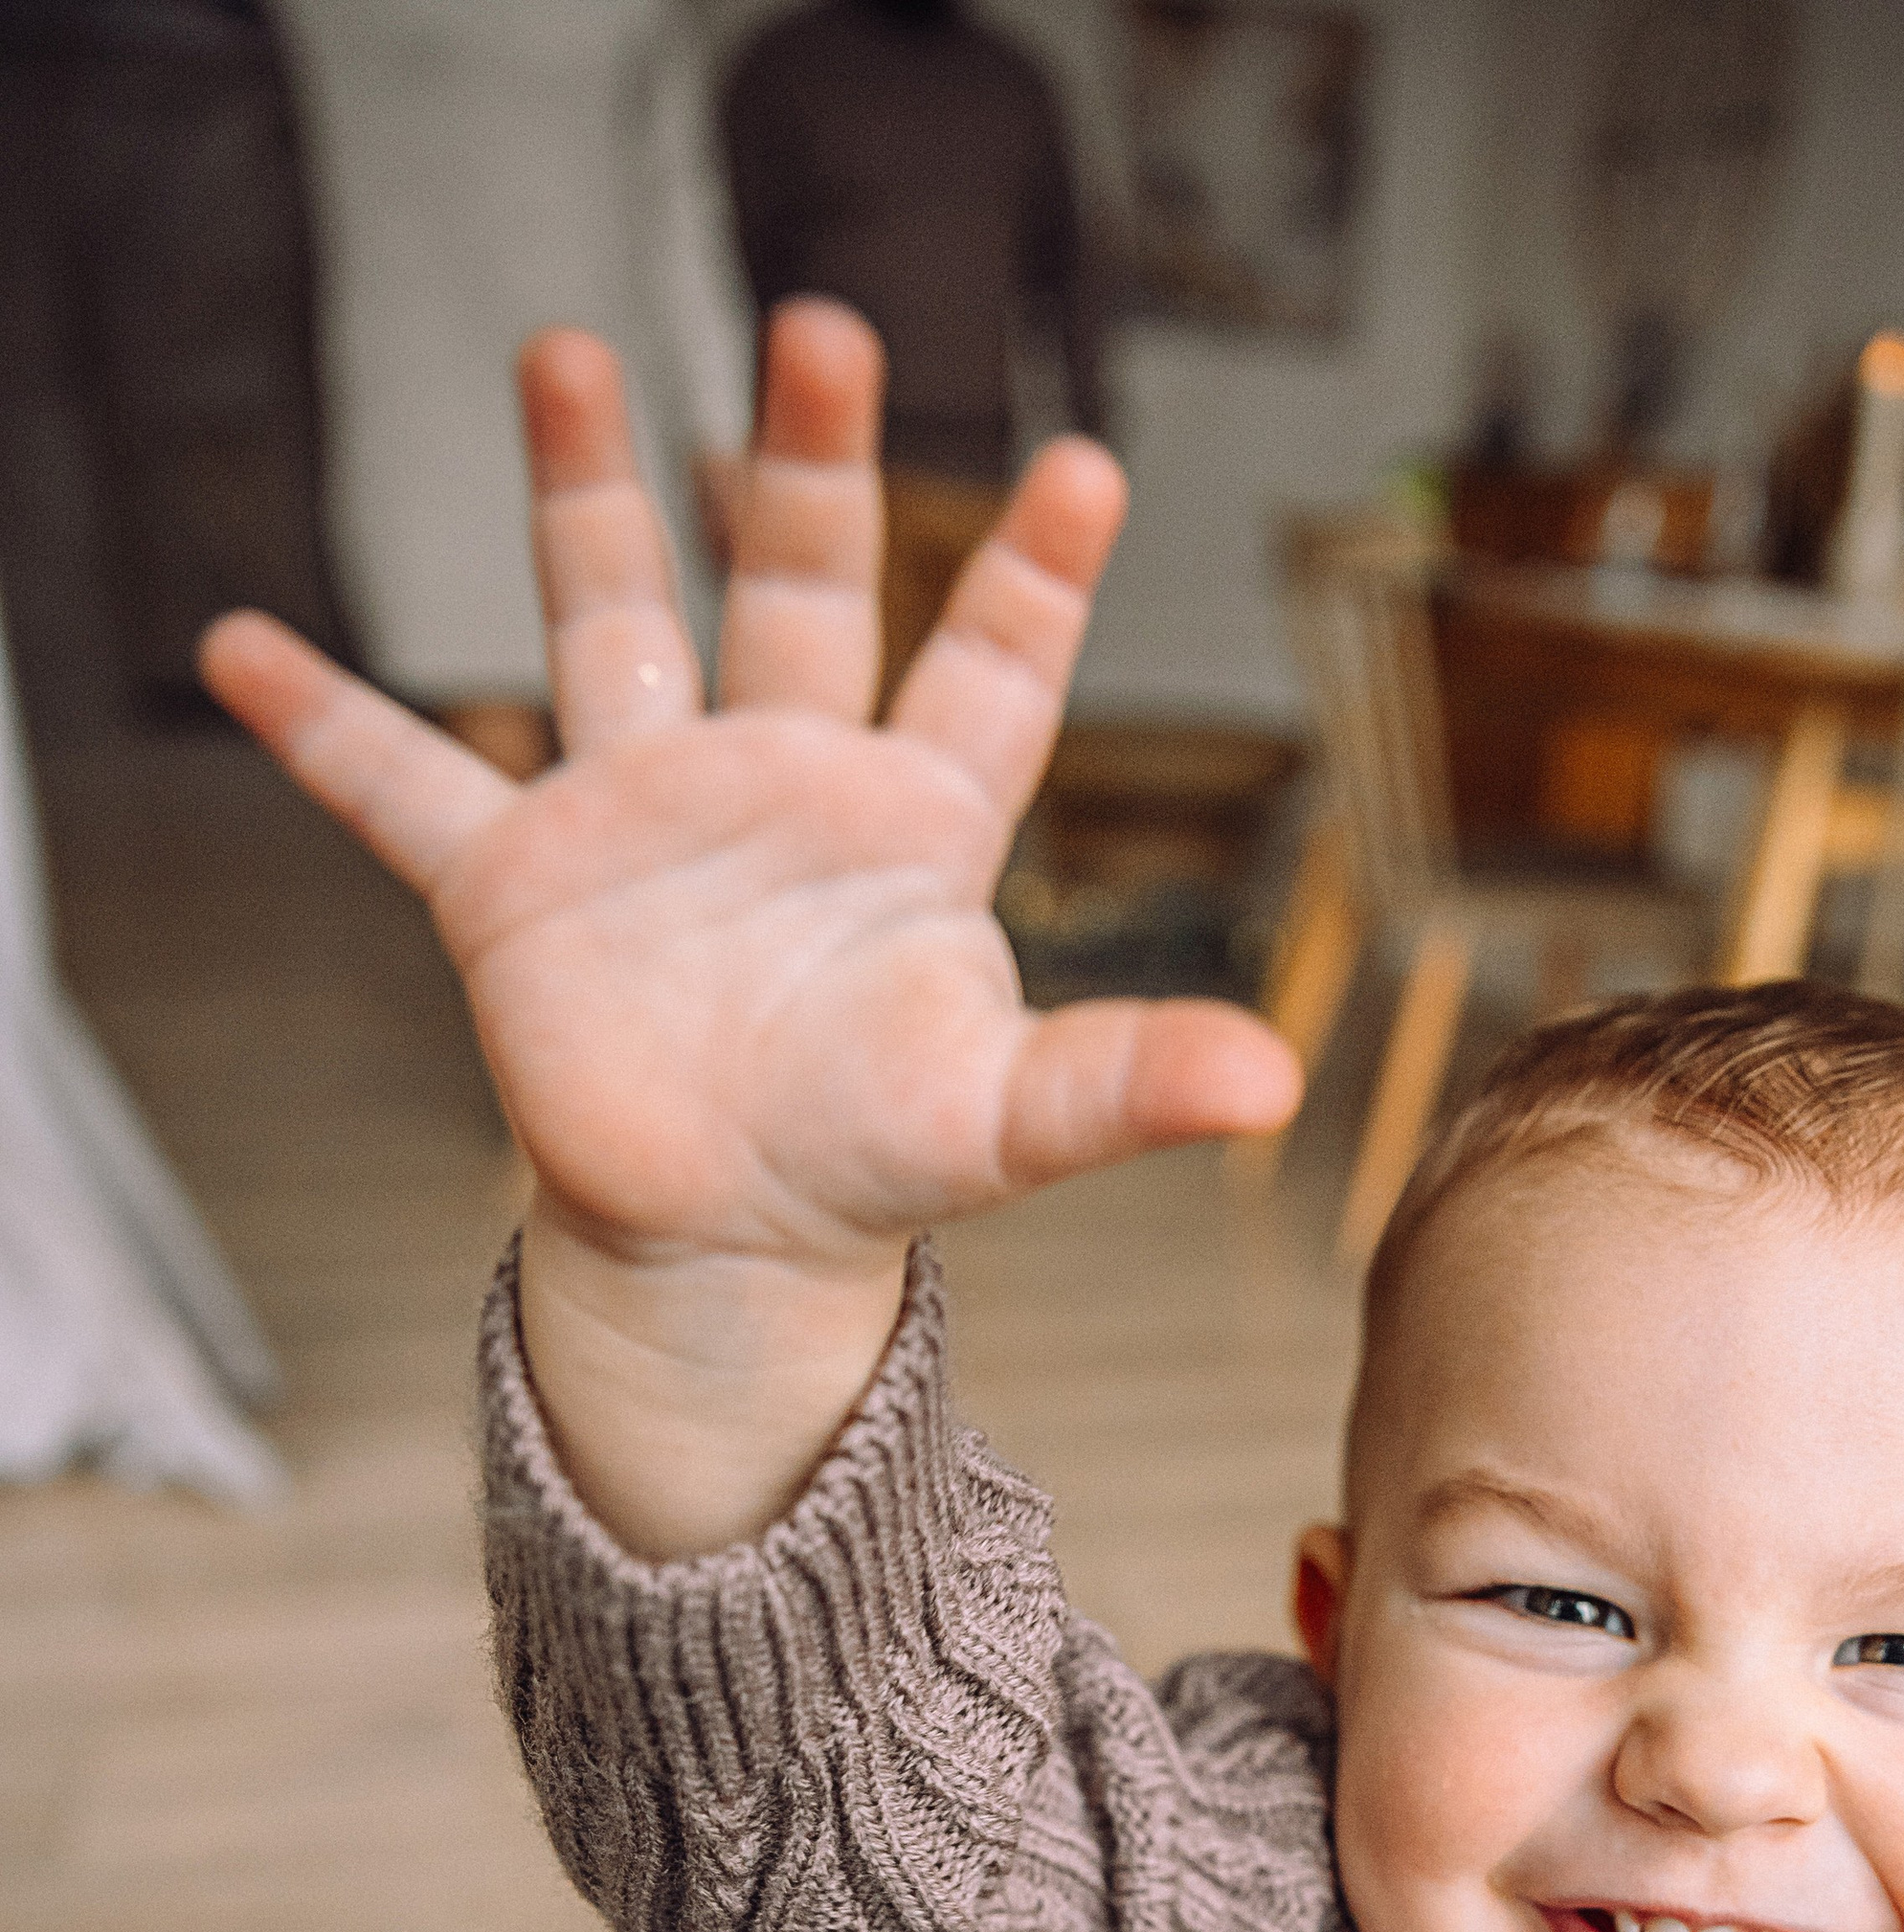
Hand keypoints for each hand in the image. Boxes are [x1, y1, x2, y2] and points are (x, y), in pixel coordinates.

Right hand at [199, 304, 1300, 1554]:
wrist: (721, 1238)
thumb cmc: (867, 1159)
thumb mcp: (1007, 1121)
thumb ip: (1123, 1081)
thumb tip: (1278, 1086)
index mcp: (911, 828)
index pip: (990, 676)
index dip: (1034, 576)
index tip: (1090, 463)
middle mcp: (779, 784)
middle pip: (804, 589)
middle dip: (813, 466)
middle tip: (828, 331)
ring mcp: (642, 814)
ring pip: (612, 616)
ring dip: (585, 489)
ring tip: (563, 347)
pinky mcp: (517, 881)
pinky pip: (400, 784)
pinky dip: (320, 725)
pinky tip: (234, 644)